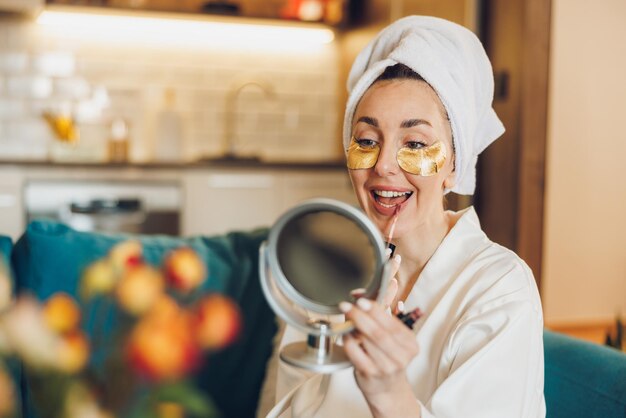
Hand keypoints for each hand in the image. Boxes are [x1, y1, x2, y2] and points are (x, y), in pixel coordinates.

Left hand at [339, 297, 419, 416]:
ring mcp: (387, 367)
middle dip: (360, 316)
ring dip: (353, 327)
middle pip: (379, 332)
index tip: (361, 300)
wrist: (387, 389)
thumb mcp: (391, 337)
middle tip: (347, 306)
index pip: (392, 323)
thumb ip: (379, 316)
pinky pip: (356, 353)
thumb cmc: (388, 358)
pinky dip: (348, 341)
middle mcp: (401, 356)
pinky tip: (345, 335)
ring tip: (347, 319)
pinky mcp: (371, 374)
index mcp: (410, 344)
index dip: (375, 309)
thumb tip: (360, 295)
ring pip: (367, 341)